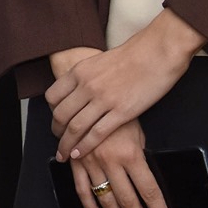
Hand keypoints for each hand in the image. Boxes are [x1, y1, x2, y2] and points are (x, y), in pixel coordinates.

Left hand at [46, 10, 202, 160]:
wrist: (156, 53)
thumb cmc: (131, 56)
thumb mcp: (98, 62)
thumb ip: (85, 77)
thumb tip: (77, 92)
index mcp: (79, 72)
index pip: (52, 97)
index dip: (51, 113)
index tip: (56, 122)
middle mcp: (86, 86)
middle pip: (61, 115)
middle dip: (57, 132)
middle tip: (59, 142)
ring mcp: (103, 100)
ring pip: (75, 127)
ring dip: (67, 144)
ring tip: (64, 154)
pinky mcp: (121, 112)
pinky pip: (96, 134)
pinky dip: (85, 146)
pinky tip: (80, 154)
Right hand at [67, 120, 175, 207]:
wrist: (88, 96)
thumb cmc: (116, 112)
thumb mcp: (137, 132)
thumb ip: (139, 156)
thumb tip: (145, 180)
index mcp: (130, 153)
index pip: (150, 191)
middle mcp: (111, 161)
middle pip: (129, 200)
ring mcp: (91, 163)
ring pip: (106, 199)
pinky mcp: (76, 162)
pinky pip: (82, 189)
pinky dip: (90, 207)